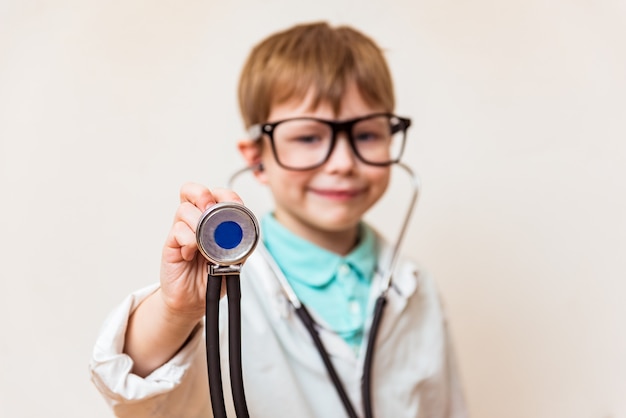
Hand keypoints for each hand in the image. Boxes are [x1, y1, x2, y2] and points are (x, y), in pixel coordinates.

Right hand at [159, 183, 243, 320]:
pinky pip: (178, 231)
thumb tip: (237, 230)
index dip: (225, 195)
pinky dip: (189, 241)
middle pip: (192, 191)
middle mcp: (196, 220)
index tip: (233, 204)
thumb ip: (238, 243)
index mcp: (214, 219)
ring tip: (204, 245)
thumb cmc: (214, 276)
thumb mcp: (235, 258)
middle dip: (203, 196)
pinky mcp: (171, 243)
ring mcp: (182, 230)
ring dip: (197, 225)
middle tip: (210, 211)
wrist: (196, 299)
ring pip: (185, 210)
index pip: (216, 194)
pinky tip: (192, 253)